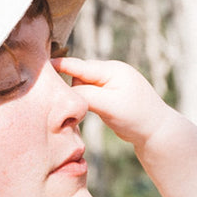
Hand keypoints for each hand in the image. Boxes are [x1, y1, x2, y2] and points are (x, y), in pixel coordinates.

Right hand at [55, 57, 172, 147]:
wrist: (158, 132)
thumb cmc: (136, 118)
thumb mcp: (109, 106)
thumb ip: (86, 95)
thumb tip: (65, 92)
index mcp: (112, 70)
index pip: (79, 65)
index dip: (58, 66)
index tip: (39, 65)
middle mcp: (111, 72)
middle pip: (79, 75)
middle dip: (70, 86)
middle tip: (62, 103)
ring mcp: (111, 83)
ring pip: (83, 86)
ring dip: (79, 97)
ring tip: (82, 111)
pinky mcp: (110, 95)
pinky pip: (90, 94)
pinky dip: (85, 101)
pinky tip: (85, 111)